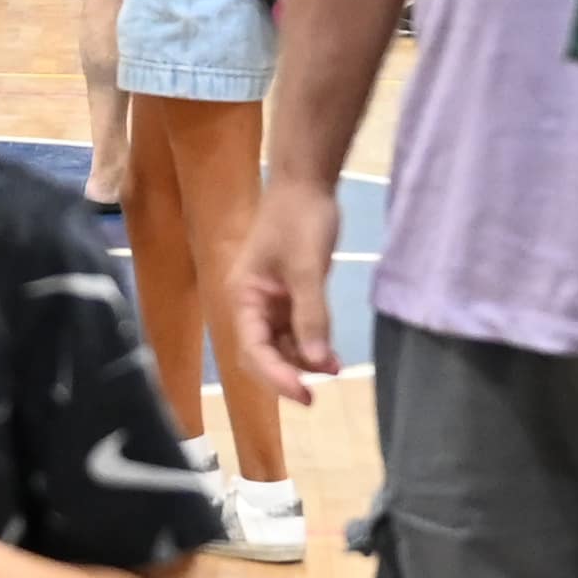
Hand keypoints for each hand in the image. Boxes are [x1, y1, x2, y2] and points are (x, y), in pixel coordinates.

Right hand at [224, 171, 343, 398]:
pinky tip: (332, 356)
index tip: (304, 395)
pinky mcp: (289, 297)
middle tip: (315, 395)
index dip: (276, 377)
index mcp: (243, 296)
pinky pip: (296, 331)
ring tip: (334, 368)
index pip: (253, 349)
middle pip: (262, 353)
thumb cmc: (300, 218)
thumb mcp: (307, 267)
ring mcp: (270, 302)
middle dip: (287, 375)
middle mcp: (251, 304)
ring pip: (281, 346)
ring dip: (303, 362)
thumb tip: (318, 363)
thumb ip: (311, 315)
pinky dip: (312, 345)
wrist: (307, 182)